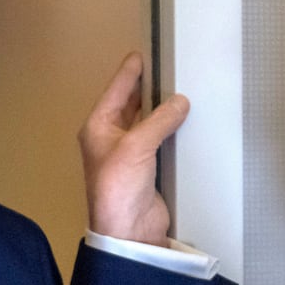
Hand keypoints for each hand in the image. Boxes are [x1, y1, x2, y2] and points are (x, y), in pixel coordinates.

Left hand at [78, 52, 189, 246]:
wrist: (128, 229)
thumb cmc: (120, 185)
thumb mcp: (136, 146)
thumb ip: (159, 120)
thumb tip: (180, 101)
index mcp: (98, 128)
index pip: (115, 92)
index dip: (128, 74)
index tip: (139, 55)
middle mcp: (111, 138)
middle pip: (129, 105)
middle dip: (144, 88)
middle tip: (163, 67)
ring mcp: (130, 154)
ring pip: (146, 122)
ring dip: (160, 108)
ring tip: (179, 87)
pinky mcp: (148, 168)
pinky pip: (160, 140)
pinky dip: (171, 128)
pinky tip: (186, 119)